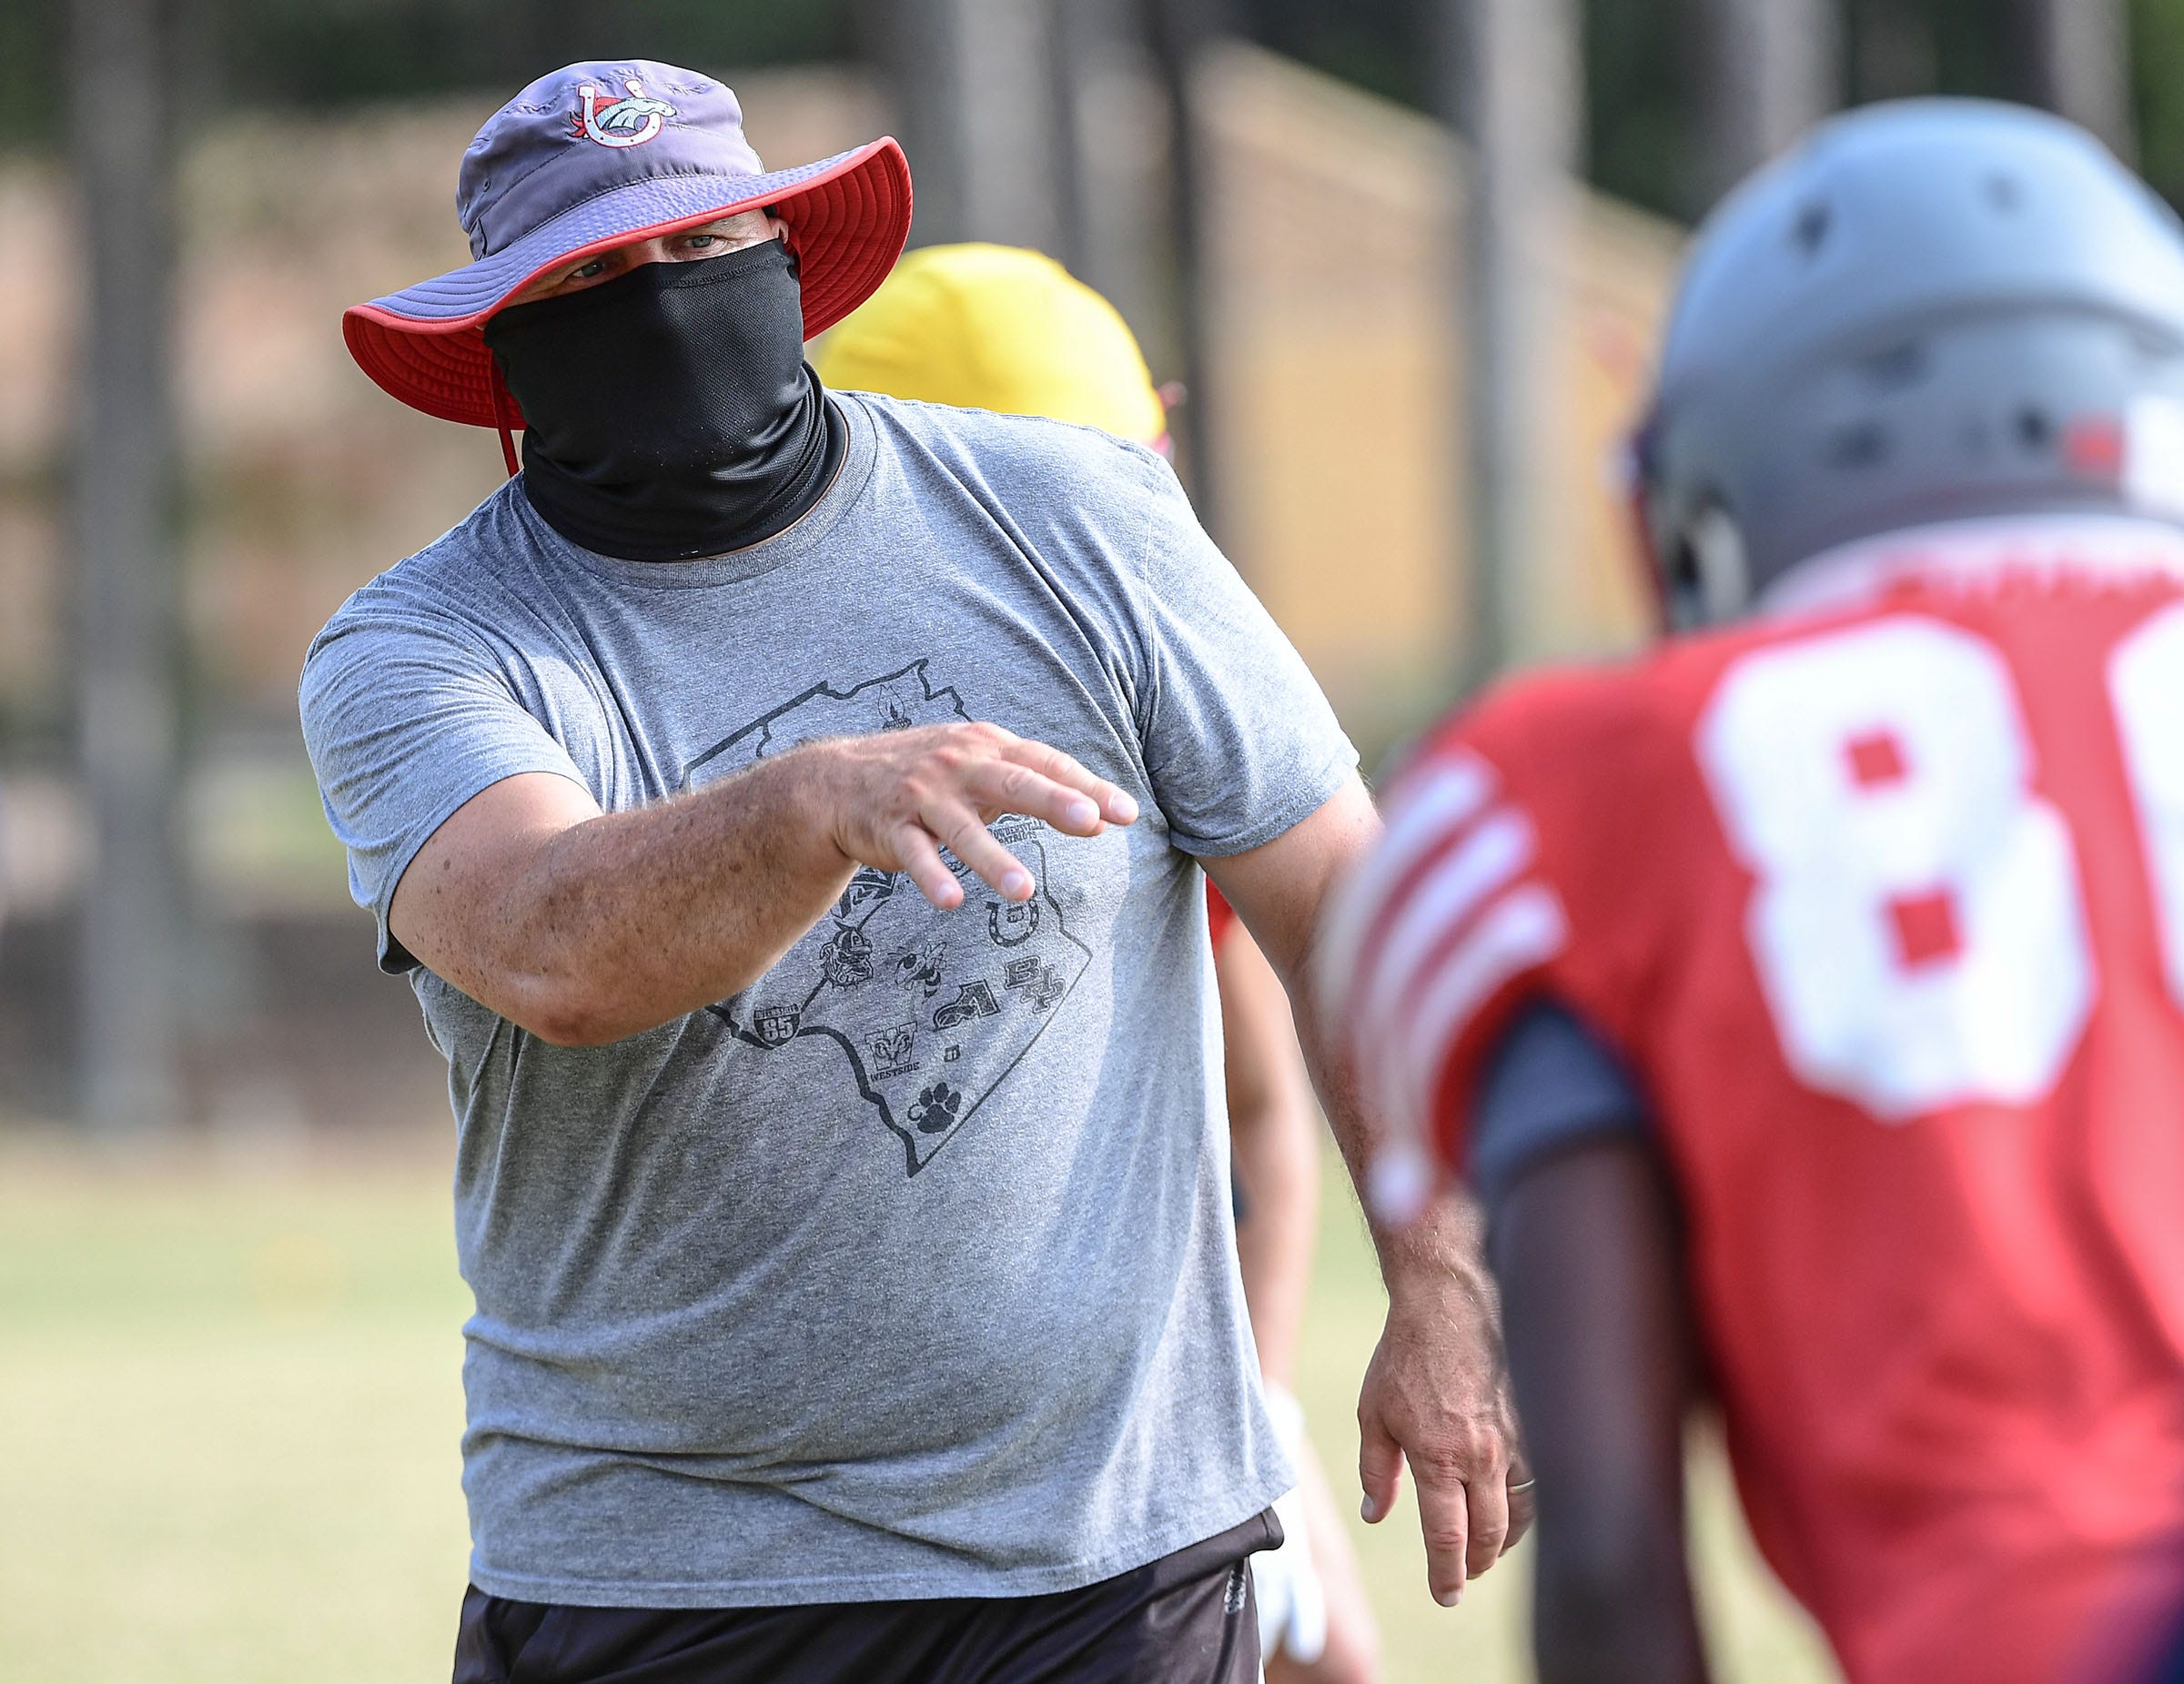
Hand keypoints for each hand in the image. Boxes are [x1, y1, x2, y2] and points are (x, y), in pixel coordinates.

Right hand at [813, 723, 1138, 908]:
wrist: (840, 781)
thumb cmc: (932, 775)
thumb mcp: (980, 763)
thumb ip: (1035, 780)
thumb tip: (1100, 810)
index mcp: (988, 747)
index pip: (1047, 764)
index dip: (1087, 788)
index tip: (1127, 814)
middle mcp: (959, 766)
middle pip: (1013, 783)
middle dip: (1053, 802)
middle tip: (1090, 823)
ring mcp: (924, 797)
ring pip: (963, 830)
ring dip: (992, 860)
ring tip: (1022, 892)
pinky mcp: (892, 828)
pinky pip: (915, 855)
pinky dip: (933, 876)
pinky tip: (951, 900)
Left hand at [1356, 1266, 1530, 1607]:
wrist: (1449, 1305)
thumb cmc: (1405, 1358)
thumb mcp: (1374, 1414)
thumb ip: (1375, 1470)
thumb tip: (1376, 1514)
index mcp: (1438, 1457)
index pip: (1448, 1537)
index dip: (1447, 1575)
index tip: (1446, 1597)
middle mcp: (1480, 1456)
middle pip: (1487, 1535)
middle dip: (1474, 1565)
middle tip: (1461, 1579)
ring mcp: (1511, 1441)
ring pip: (1518, 1513)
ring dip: (1501, 1542)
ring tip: (1484, 1553)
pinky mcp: (1529, 1425)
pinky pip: (1533, 1482)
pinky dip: (1521, 1508)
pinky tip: (1507, 1513)